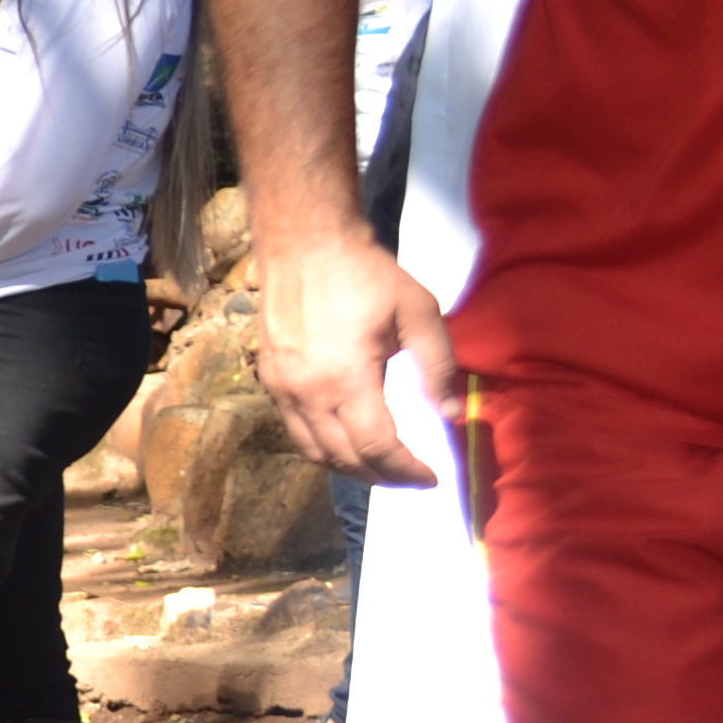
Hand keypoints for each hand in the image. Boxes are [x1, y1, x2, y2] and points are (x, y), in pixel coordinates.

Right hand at [257, 227, 459, 485]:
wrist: (304, 245)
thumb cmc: (366, 275)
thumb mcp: (419, 313)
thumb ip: (439, 367)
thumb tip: (451, 414)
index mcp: (345, 379)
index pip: (377, 447)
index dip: (406, 470)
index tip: (431, 477)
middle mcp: (307, 394)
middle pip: (344, 459)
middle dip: (383, 477)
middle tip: (412, 477)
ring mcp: (282, 390)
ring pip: (315, 453)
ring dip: (351, 469)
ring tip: (382, 466)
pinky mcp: (270, 381)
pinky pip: (297, 432)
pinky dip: (325, 447)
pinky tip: (348, 438)